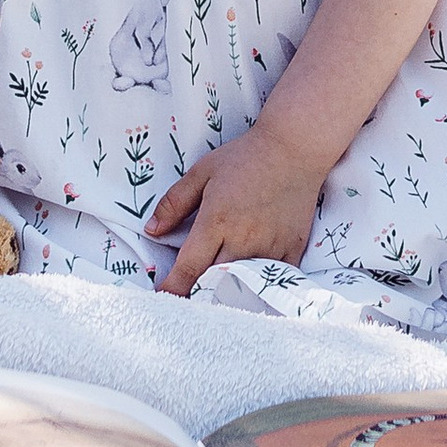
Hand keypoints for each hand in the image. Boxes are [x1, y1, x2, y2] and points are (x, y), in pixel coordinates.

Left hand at [146, 117, 330, 297]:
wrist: (295, 148)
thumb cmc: (245, 157)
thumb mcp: (202, 172)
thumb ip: (174, 203)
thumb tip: (152, 230)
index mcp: (216, 221)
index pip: (188, 268)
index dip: (172, 289)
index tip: (163, 298)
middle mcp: (242, 240)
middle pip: (213, 284)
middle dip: (197, 294)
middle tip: (187, 297)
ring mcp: (269, 248)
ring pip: (242, 287)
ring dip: (226, 292)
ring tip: (216, 296)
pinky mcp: (292, 250)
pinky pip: (272, 281)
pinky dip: (259, 287)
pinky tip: (250, 286)